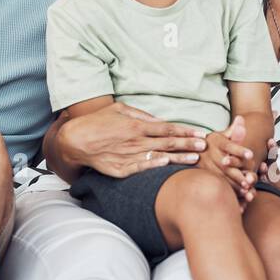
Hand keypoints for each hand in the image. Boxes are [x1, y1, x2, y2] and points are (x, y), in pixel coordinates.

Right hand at [68, 102, 206, 177]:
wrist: (75, 141)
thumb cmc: (98, 122)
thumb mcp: (119, 109)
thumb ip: (142, 114)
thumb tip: (160, 120)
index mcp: (137, 125)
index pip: (167, 128)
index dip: (186, 131)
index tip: (200, 133)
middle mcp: (136, 140)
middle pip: (168, 143)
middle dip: (188, 144)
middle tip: (205, 145)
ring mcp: (129, 155)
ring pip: (159, 156)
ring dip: (179, 158)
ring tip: (195, 158)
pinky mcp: (122, 169)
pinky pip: (142, 168)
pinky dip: (156, 166)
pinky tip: (169, 166)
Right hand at [199, 115, 256, 203]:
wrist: (191, 154)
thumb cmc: (212, 145)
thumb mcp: (221, 136)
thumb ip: (234, 131)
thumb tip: (241, 119)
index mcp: (216, 142)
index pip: (229, 146)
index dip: (239, 150)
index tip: (251, 154)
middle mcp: (210, 155)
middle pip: (225, 166)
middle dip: (238, 174)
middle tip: (251, 179)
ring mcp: (206, 169)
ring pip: (222, 179)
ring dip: (235, 186)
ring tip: (247, 190)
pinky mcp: (206, 179)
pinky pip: (218, 187)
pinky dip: (229, 194)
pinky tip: (239, 199)